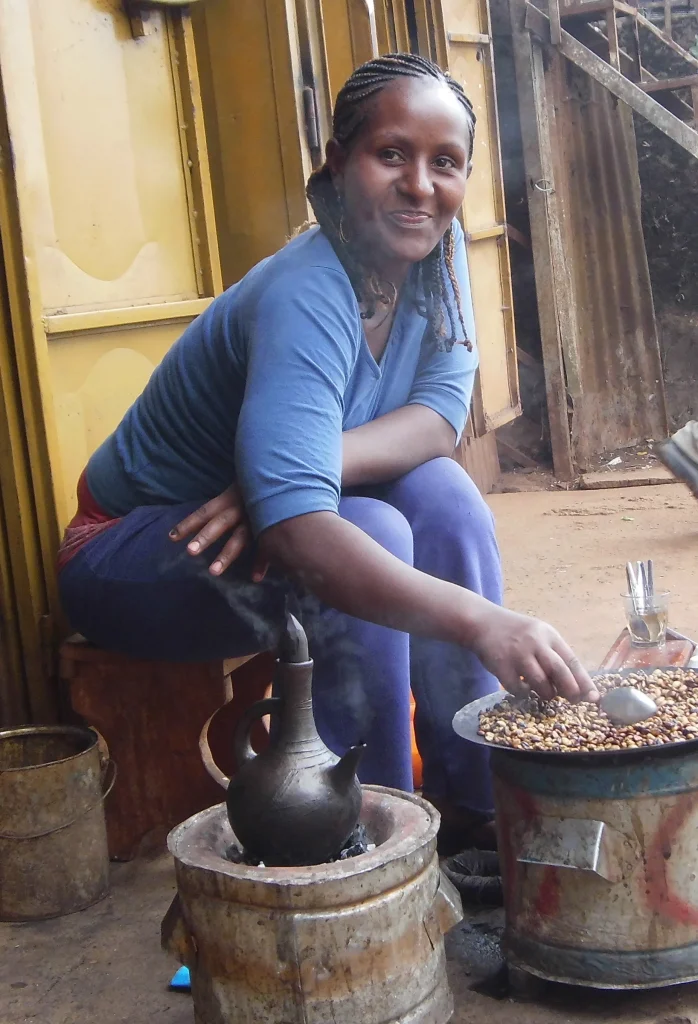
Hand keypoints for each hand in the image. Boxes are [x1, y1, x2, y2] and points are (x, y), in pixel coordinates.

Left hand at [168, 485, 268, 580]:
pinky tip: (255, 577)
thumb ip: (224, 502)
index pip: (204, 512)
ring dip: (227, 555)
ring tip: (214, 572)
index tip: (171, 538)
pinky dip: (262, 562)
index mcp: (229, 499)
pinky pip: (267, 547)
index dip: (188, 524)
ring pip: (240, 538)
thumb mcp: (238, 487)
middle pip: (219, 524)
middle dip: (205, 538)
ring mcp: (256, 519)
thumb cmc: (256, 485)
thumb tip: (204, 517)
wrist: (284, 478)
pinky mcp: (273, 528)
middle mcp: (240, 509)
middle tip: (190, 552)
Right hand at [470, 606, 597, 702]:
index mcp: (549, 635)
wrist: (482, 623)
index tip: (594, 697)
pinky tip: (522, 688)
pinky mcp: (501, 665)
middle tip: (574, 701)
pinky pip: (518, 688)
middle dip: (570, 690)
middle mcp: (535, 643)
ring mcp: (517, 654)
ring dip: (546, 694)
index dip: (584, 681)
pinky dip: (523, 693)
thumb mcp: (538, 636)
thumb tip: (575, 685)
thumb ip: (554, 655)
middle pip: (559, 671)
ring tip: (545, 693)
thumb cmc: (516, 633)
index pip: (572, 660)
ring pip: (540, 683)